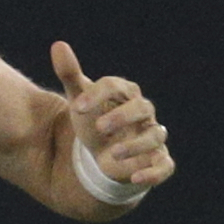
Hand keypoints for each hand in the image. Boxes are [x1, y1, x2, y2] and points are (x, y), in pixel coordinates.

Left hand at [54, 42, 172, 198]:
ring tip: (112, 153)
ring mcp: (152, 136)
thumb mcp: (79, 99)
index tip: (76, 107)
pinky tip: (136, 178)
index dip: (96, 95)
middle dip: (121, 117)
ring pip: (155, 136)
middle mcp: (143, 113)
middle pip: (141, 108)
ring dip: (135, 145)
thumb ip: (70, 74)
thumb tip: (58, 45)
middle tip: (99, 128)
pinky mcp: (156, 160)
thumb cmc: (93, 119)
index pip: (114, 86)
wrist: (102, 152)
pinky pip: (164, 166)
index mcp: (124, 93)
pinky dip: (154, 173)